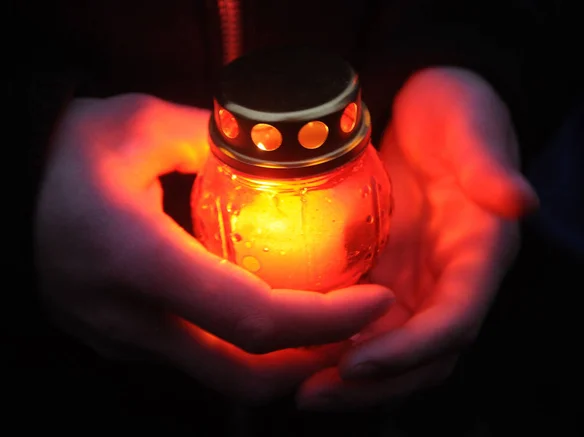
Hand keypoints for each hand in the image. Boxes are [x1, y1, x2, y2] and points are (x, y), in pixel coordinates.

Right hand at [35, 94, 393, 402]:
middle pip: (243, 375)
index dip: (325, 321)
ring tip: (323, 319)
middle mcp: (128, 318)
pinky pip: (194, 359)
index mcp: (136, 260)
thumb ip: (216, 139)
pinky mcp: (118, 341)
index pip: (252, 318)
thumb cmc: (66, 149)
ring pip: (220, 377)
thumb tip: (275, 151)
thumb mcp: (142, 125)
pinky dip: (242, 347)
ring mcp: (119, 340)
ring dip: (281, 358)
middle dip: (314, 360)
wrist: (6, 189)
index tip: (376, 302)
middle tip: (358, 324)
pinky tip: (263, 307)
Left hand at [297, 68, 538, 409]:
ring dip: (344, 375)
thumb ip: (488, 164)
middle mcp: (445, 280)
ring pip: (385, 347)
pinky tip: (291, 344)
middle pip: (418, 355)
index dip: (411, 351)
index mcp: (478, 256)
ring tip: (294, 385)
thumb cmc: (453, 112)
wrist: (422, 109)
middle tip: (312, 396)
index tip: (357, 364)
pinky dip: (328, 341)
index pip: (453, 322)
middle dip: (371, 385)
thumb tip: (519, 201)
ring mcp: (410, 280)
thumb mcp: (469, 126)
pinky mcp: (378, 271)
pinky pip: (356, 320)